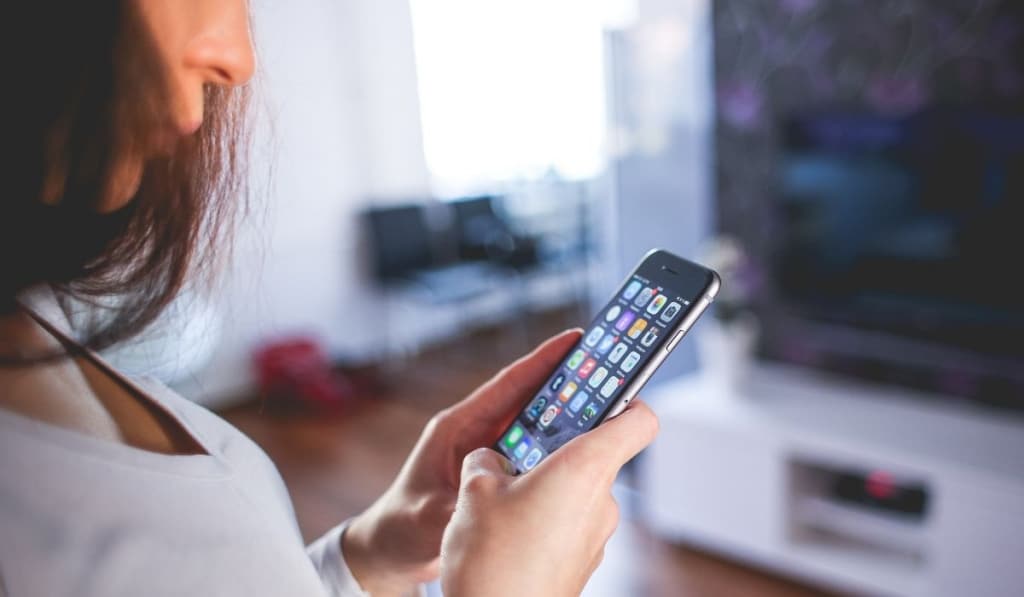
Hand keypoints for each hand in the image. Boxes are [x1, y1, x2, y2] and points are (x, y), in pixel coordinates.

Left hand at [342, 329, 583, 594]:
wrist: (391, 549)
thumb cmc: (400, 527)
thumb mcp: (427, 517)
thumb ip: (458, 506)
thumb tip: (489, 501)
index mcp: (457, 428)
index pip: (506, 385)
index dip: (541, 361)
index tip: (574, 339)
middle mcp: (475, 432)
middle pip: (528, 399)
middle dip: (566, 383)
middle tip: (606, 369)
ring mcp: (487, 451)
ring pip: (535, 424)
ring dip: (567, 415)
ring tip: (608, 404)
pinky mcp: (496, 471)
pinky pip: (533, 452)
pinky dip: (557, 447)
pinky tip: (585, 449)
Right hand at [440, 400, 658, 596]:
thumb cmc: (493, 561)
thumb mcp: (474, 492)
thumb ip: (487, 460)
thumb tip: (492, 459)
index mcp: (585, 468)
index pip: (639, 419)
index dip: (627, 398)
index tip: (605, 388)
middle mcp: (602, 500)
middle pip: (598, 452)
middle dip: (560, 445)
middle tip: (523, 444)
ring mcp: (596, 534)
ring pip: (579, 489)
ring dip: (547, 483)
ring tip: (504, 492)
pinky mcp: (583, 559)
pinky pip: (570, 520)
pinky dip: (547, 514)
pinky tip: (510, 526)